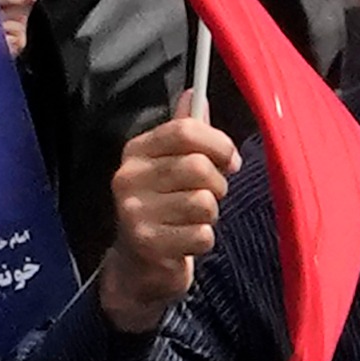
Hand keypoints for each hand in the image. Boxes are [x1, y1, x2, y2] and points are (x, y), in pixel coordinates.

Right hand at [99, 111, 237, 332]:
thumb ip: (185, 133)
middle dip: (217, 184)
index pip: (185, 130)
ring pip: (203, 202)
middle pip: (198, 166)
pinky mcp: (148, 243)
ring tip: (195, 220)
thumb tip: (196, 93)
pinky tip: (187, 241)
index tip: (230, 160)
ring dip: (210, 215)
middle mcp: (129, 177)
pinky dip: (204, 240)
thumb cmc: (163, 210)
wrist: (138, 267)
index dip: (219, 144)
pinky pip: (202, 234)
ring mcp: (135, 211)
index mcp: (136, 151)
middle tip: (212, 197)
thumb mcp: (169, 167)